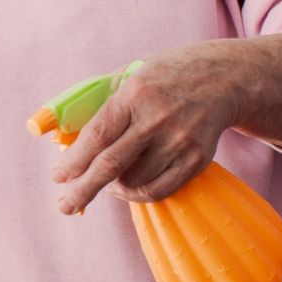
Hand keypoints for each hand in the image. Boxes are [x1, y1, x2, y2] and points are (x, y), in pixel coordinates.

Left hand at [49, 40, 246, 212]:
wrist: (224, 78)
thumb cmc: (165, 78)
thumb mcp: (131, 75)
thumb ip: (102, 105)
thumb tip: (67, 141)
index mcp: (134, 94)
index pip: (97, 135)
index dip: (74, 160)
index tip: (57, 176)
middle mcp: (157, 119)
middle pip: (111, 164)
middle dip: (83, 189)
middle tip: (65, 206)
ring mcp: (179, 141)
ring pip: (133, 181)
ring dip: (111, 188)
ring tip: (102, 182)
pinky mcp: (197, 159)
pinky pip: (159, 190)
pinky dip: (136, 194)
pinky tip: (125, 187)